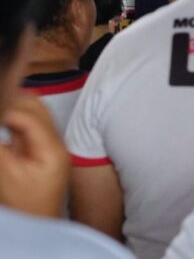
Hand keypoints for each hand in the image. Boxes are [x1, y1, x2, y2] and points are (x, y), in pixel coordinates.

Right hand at [0, 93, 69, 217]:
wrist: (38, 224)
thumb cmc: (26, 206)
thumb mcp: (6, 176)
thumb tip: (0, 117)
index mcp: (52, 148)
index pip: (28, 115)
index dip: (5, 106)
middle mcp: (57, 142)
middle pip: (35, 107)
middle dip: (11, 100)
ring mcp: (52, 144)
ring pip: (33, 111)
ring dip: (13, 106)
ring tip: (1, 104)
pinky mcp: (43, 148)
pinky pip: (28, 124)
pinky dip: (13, 117)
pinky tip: (2, 117)